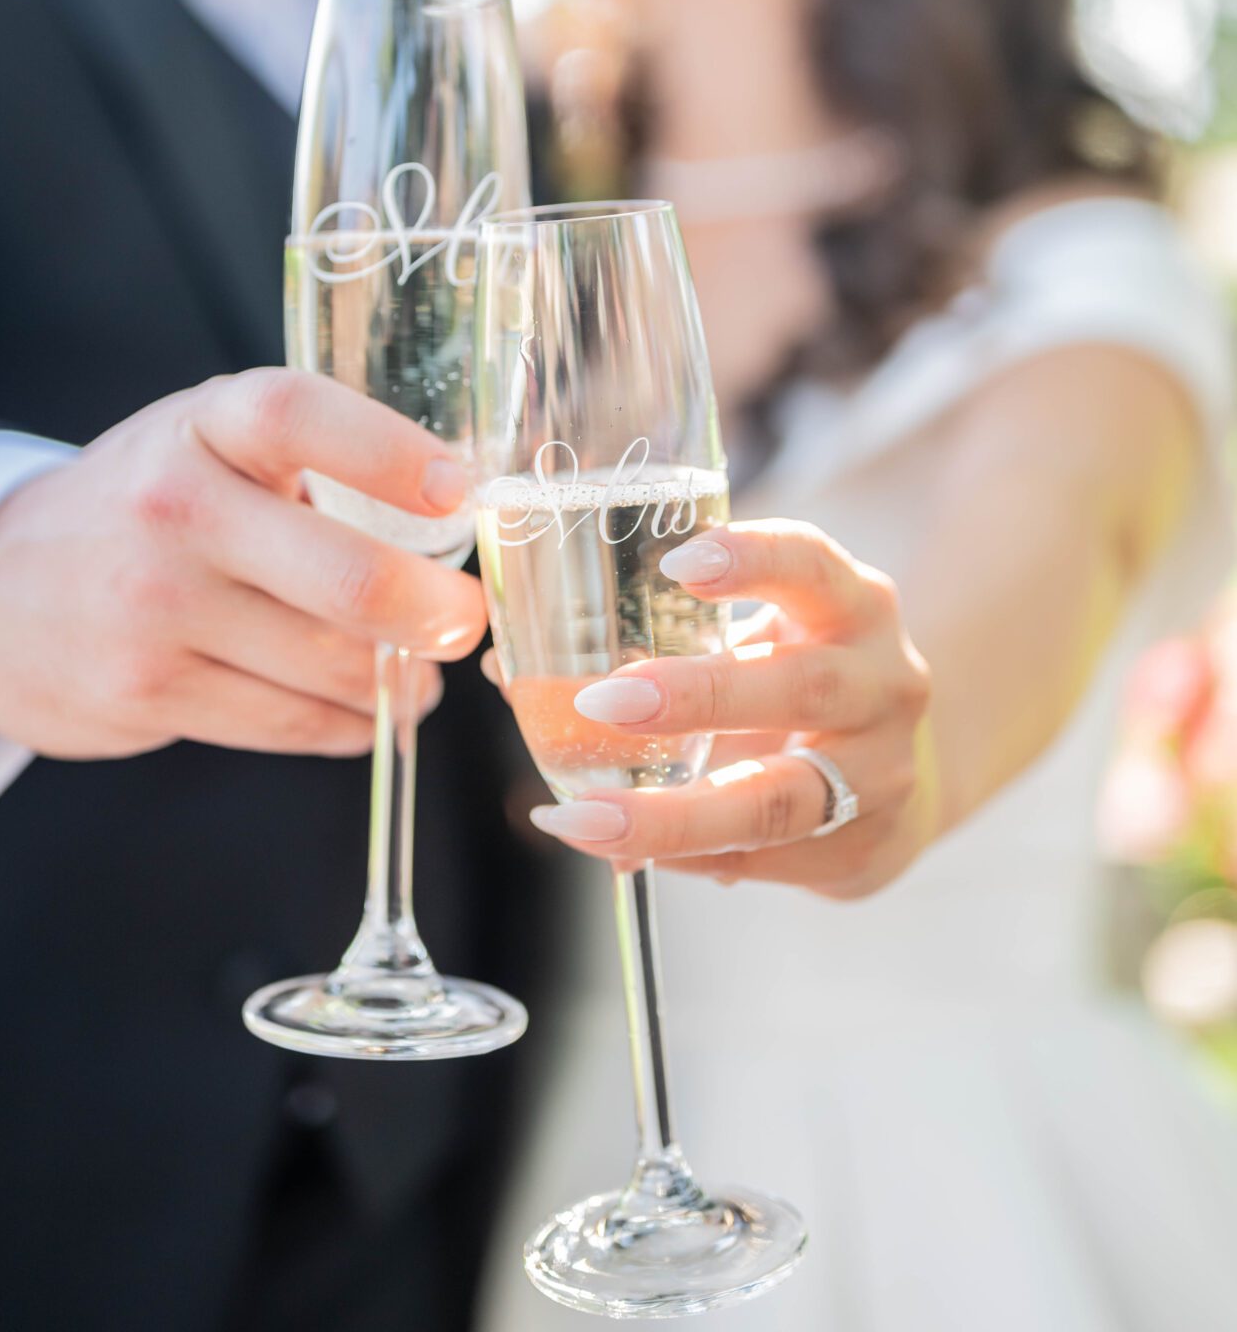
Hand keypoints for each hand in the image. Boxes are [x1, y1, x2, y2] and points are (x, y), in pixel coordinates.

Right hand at [0, 369, 486, 760]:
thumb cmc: (147, 505)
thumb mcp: (209, 443)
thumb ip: (311, 462)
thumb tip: (458, 522)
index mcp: (204, 425)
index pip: (299, 416)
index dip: (391, 452)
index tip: (459, 491)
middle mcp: (175, 508)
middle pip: (346, 577)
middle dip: (436, 614)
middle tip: (464, 620)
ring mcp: (155, 608)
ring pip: (332, 667)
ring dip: (398, 681)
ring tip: (415, 670)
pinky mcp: (145, 693)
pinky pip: (291, 723)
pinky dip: (348, 722)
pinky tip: (362, 706)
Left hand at [522, 521, 934, 897]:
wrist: (906, 772)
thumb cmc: (799, 676)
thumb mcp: (766, 634)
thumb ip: (666, 638)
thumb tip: (511, 671)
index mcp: (854, 607)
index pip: (813, 564)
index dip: (754, 557)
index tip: (680, 559)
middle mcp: (882, 684)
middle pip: (802, 686)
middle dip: (699, 695)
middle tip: (602, 698)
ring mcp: (880, 775)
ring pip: (781, 799)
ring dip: (675, 812)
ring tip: (584, 817)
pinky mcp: (860, 851)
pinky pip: (758, 861)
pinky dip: (683, 856)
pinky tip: (621, 848)